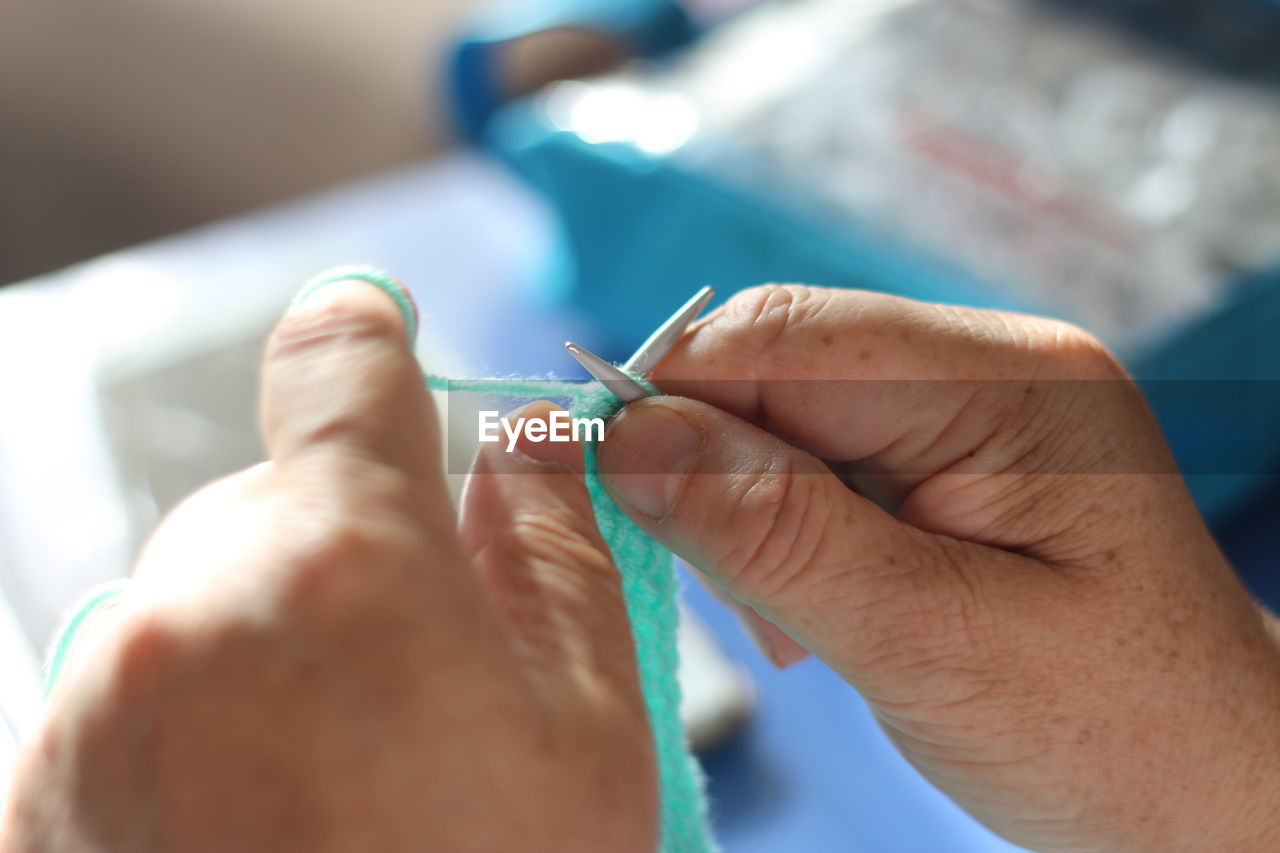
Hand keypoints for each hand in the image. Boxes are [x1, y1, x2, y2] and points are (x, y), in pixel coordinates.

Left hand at [3, 280, 655, 852]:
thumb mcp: (591, 718)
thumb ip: (552, 542)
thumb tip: (520, 445)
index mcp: (343, 567)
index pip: (335, 363)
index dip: (367, 336)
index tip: (376, 335)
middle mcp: (188, 613)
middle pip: (269, 496)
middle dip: (342, 538)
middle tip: (416, 654)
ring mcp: (97, 704)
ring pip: (196, 589)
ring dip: (267, 626)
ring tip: (340, 761)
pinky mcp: (45, 785)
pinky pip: (137, 679)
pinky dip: (200, 703)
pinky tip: (267, 802)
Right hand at [597, 284, 1279, 851]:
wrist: (1210, 784)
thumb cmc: (1110, 732)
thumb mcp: (930, 642)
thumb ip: (777, 535)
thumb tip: (631, 439)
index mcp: (1011, 386)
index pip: (791, 336)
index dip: (674, 392)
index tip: (599, 476)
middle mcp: (992, 366)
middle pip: (781, 359)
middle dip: (714, 460)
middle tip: (724, 586)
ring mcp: (974, 406)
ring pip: (786, 409)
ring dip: (749, 504)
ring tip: (793, 620)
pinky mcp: (951, 453)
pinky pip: (821, 454)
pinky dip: (786, 524)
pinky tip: (817, 603)